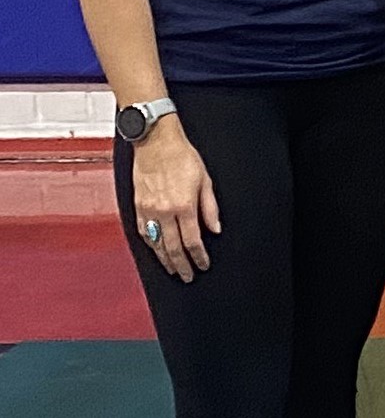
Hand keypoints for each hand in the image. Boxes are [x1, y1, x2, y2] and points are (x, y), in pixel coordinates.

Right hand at [129, 121, 218, 282]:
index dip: (198, 256)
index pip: (192, 241)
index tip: (203, 265)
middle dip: (181, 265)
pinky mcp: (137, 205)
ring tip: (172, 269)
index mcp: (183, 206)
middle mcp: (164, 211)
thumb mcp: (205, 181)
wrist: (155, 142)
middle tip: (187, 276)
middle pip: (173, 248)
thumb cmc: (182, 157)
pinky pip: (143, 231)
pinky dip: (150, 244)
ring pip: (156, 243)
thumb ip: (210, 208)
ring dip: (164, 259)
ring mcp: (148, 209)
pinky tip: (156, 250)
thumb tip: (215, 229)